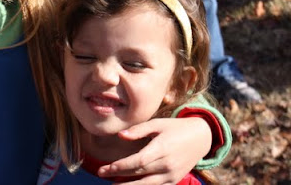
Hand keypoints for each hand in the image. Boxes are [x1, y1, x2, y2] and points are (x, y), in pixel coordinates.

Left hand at [97, 117, 211, 183]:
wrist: (201, 137)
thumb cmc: (175, 127)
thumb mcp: (157, 124)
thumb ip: (138, 130)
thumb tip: (120, 135)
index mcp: (162, 148)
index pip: (138, 161)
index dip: (121, 166)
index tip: (106, 168)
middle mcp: (167, 164)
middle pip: (139, 172)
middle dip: (119, 175)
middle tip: (101, 173)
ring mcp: (172, 174)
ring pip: (147, 184)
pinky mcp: (175, 180)